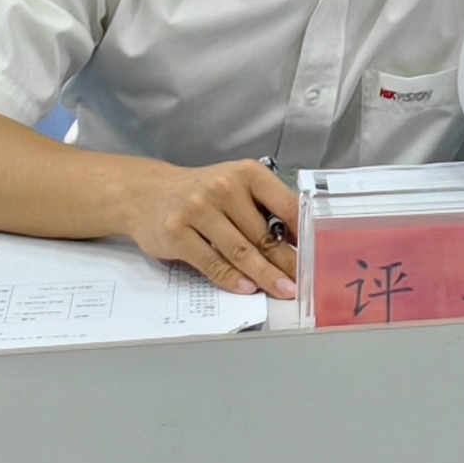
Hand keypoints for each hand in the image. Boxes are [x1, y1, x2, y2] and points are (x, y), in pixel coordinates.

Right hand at [120, 158, 301, 297]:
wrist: (148, 193)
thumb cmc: (201, 193)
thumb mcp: (236, 186)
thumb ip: (264, 207)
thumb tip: (296, 240)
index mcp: (247, 173)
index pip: (285, 205)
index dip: (302, 234)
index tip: (315, 254)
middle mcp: (224, 187)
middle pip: (263, 234)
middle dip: (286, 262)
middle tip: (301, 282)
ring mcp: (198, 209)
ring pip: (240, 251)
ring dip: (264, 275)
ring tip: (281, 289)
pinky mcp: (177, 233)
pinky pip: (212, 262)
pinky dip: (232, 278)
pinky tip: (248, 288)